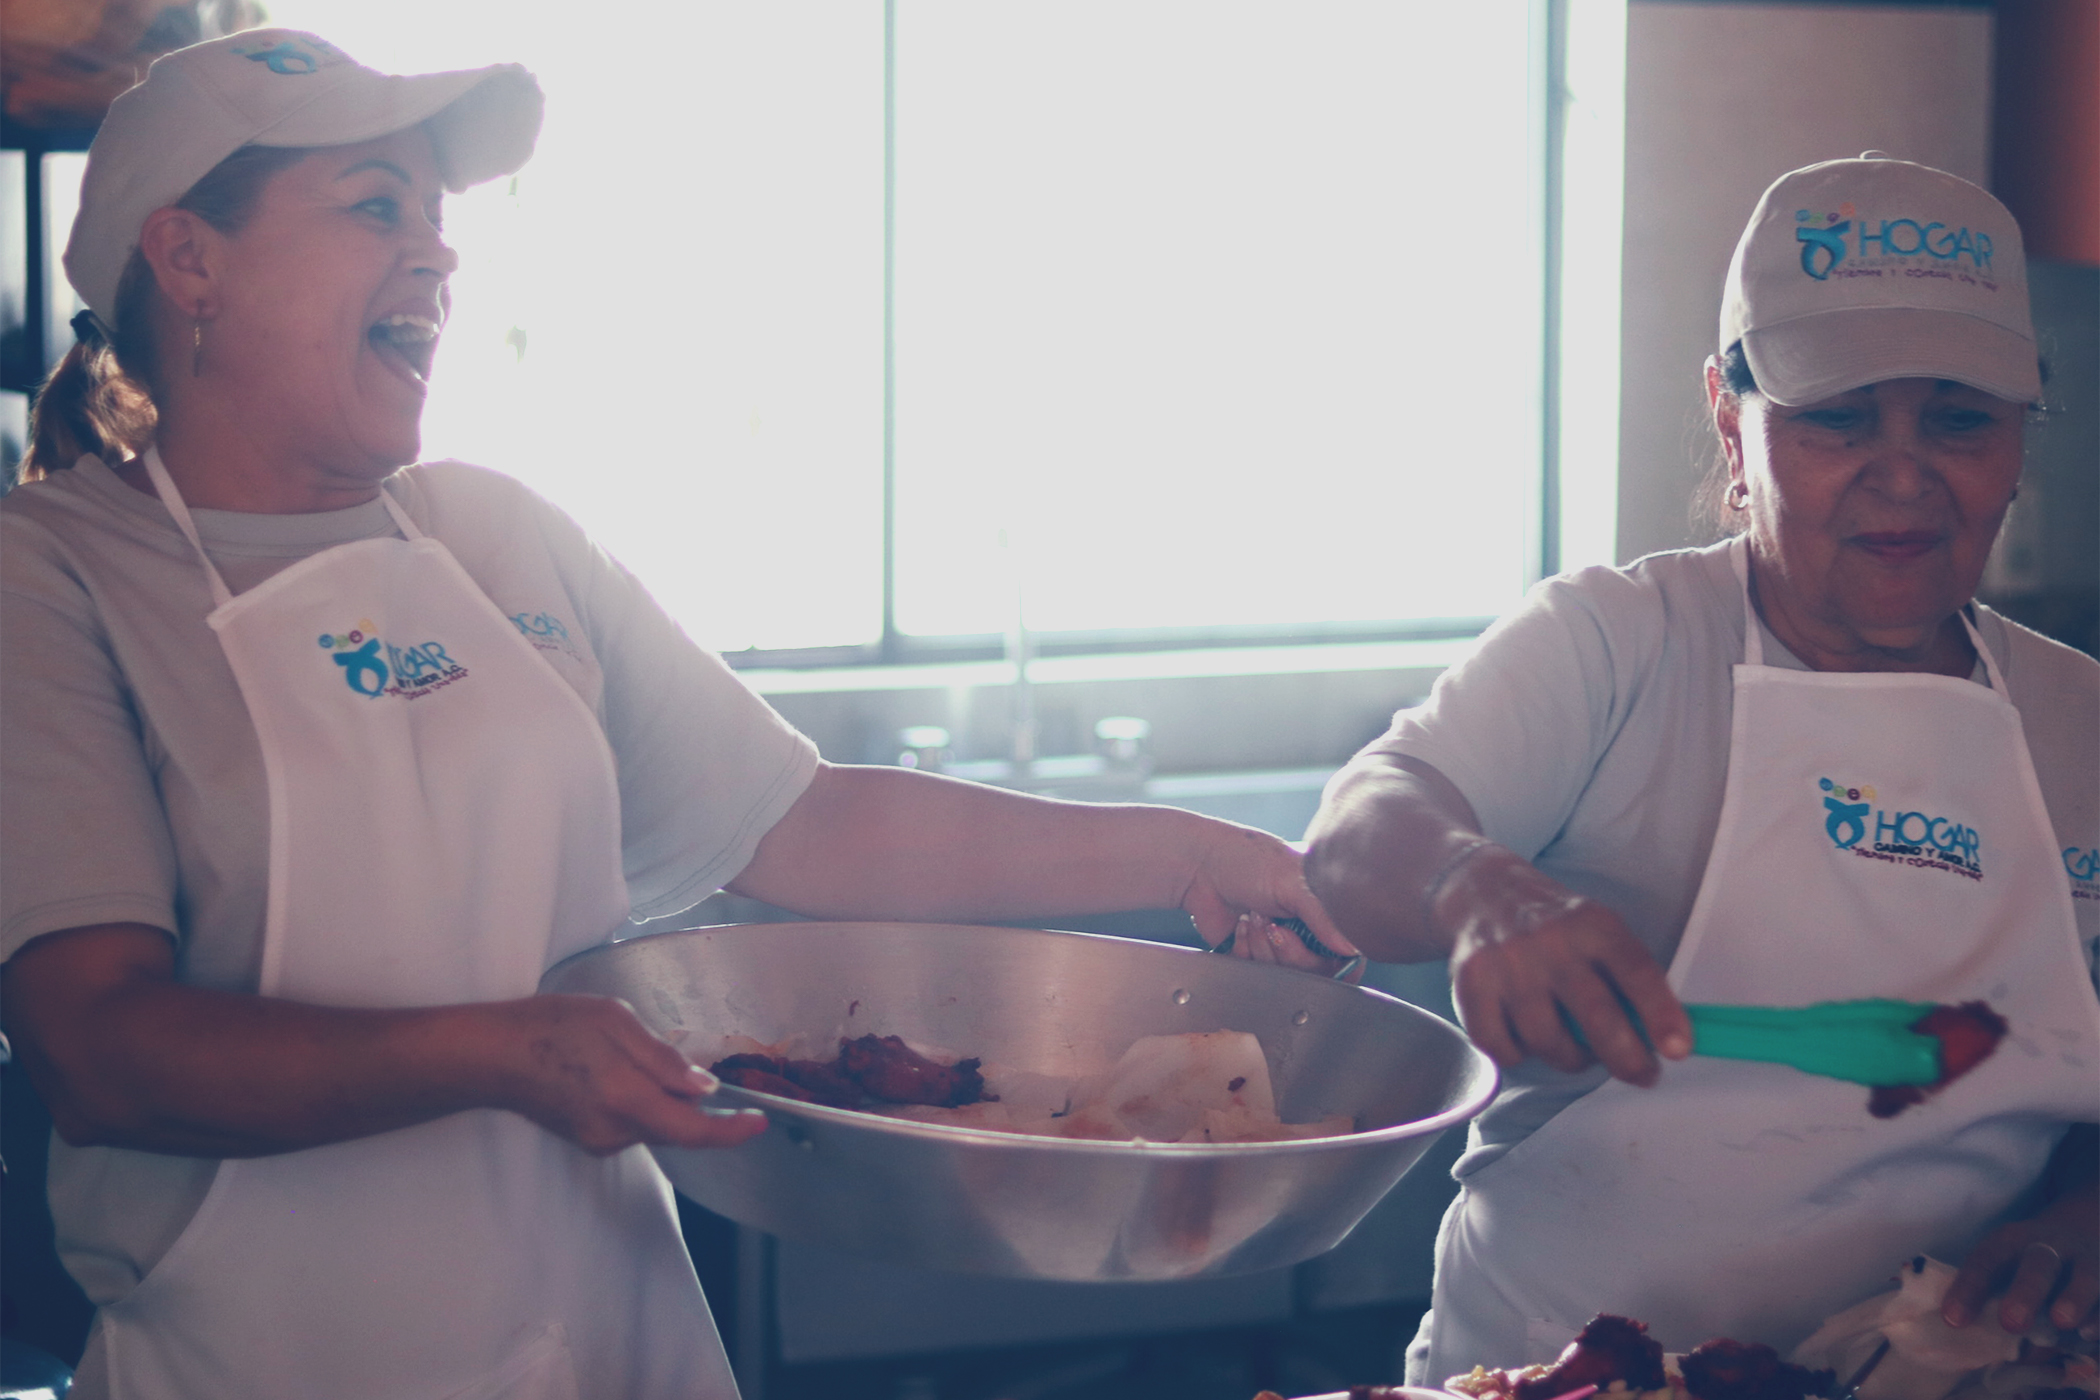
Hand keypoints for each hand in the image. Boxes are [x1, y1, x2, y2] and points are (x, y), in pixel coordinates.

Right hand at [485, 994, 767, 1156]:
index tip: (760, 1123)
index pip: (693, 1130)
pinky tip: (621, 1071)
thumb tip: (704, 1088)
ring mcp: (598, 1140)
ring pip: (655, 1125)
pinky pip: (633, 1124)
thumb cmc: (551, 1026)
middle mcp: (615, 1131)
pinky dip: (645, 1103)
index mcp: (626, 1099)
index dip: (731, 1131)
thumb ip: (663, 1059)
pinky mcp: (587, 1139)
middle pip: (677, 1129)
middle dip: (699, 1106)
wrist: (490, 1055)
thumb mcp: (614, 1022)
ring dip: (666, 1099)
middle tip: (706, 1071)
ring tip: (635, 1054)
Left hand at [1183, 826, 1360, 975]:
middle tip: (1274, 927)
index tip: (1315, 947)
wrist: (1199, 867)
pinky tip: (1239, 927)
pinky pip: (1258, 974)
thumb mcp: (1294, 881)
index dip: (1335, 959)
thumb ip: (1326, 917)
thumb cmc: (1247, 860)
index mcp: (1325, 904)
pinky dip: (1246, 952)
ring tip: (1252, 919)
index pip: (1348, 950)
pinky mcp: (1253, 955)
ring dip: (1265, 949)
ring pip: (1286, 976)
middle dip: (1292, 952)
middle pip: (1318, 971)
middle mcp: (1306, 927)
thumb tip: (1352, 950)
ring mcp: (1280, 943)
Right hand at [1440, 847, 1689, 1085]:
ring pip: (1549, 1043)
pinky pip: (1503, 1049)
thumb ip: (1629, 978)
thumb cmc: (1557, 926)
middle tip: (1642, 1073)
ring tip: (1574, 1045)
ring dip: (1570, 1057)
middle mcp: (1549, 942)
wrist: (1481, 894)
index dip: (1661, 1014)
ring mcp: (1506, 964)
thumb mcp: (1599, 930)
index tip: (1679, 1050)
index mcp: (1593, 926)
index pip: (1636, 971)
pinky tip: (1526, 1034)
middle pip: (1596, 1017)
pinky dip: (1519, 1054)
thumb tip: (1666, 1042)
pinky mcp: (1470, 985)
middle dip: (1626, 1059)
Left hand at [1944, 1194, 2099, 1338]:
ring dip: (2073, 1299)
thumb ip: (1990, 1298)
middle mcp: (2050, 1246)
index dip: (1969, 1288)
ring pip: (2085, 1276)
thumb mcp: (2004, 1265)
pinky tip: (2089, 1333)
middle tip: (2012, 1322)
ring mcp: (2086, 1261)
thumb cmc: (2026, 1263)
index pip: (1986, 1260)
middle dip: (2025, 1292)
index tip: (1954, 1320)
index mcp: (2011, 1240)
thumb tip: (1977, 1343)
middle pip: (2038, 1264)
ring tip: (2061, 1322)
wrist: (2078, 1233)